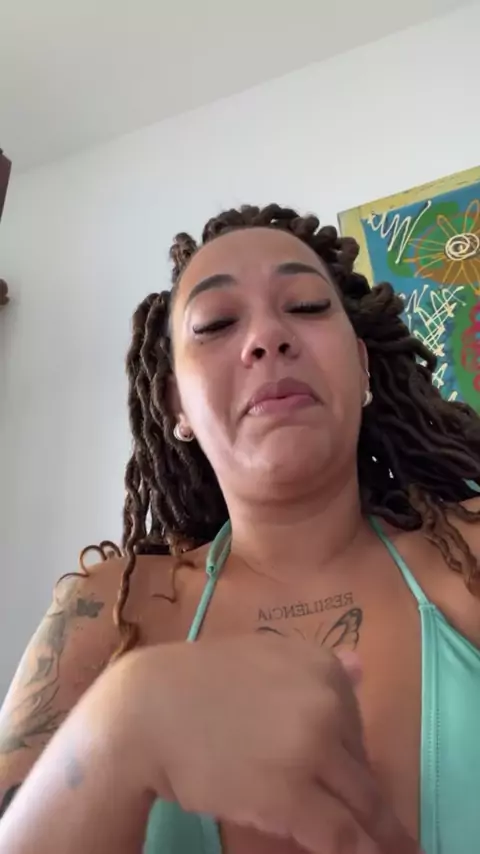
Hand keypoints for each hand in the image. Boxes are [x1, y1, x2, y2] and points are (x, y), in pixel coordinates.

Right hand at [111, 635, 417, 853]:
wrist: (145, 711)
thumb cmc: (197, 684)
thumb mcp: (262, 658)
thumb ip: (312, 669)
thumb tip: (361, 666)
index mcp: (321, 666)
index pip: (353, 723)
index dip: (349, 758)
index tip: (352, 782)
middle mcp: (325, 702)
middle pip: (359, 763)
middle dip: (370, 799)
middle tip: (393, 833)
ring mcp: (311, 748)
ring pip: (360, 802)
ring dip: (382, 834)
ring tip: (400, 851)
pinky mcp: (291, 795)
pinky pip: (339, 834)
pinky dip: (357, 851)